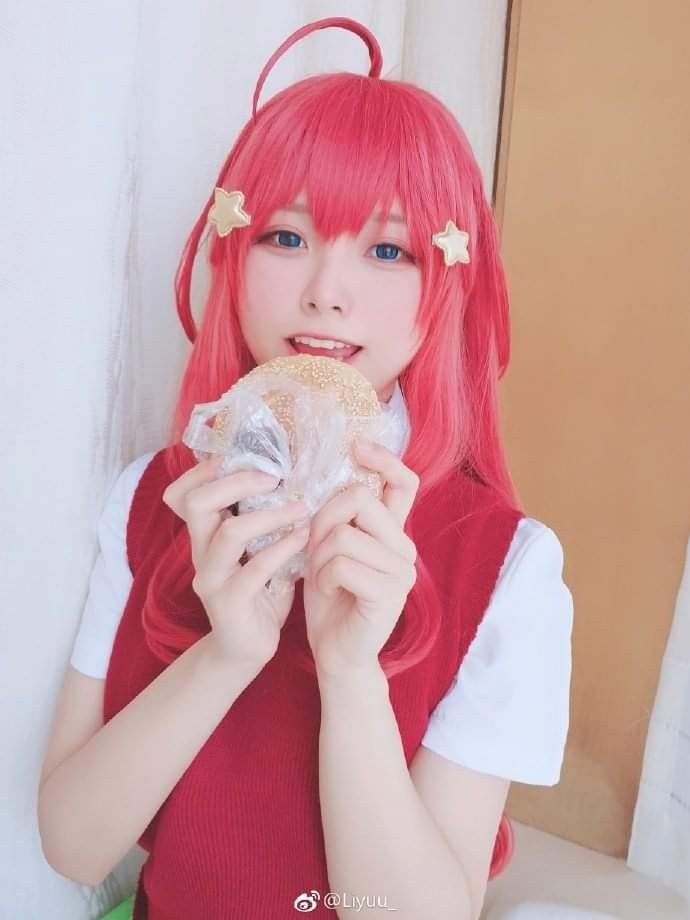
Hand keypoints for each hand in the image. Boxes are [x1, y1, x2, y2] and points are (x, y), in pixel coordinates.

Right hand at [162, 457, 309, 669]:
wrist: (247, 648)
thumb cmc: (257, 592)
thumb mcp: (252, 550)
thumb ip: (258, 519)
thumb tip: (289, 476)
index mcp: (203, 536)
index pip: (181, 494)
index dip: (203, 471)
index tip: (244, 458)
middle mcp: (200, 553)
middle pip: (197, 503)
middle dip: (236, 482)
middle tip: (273, 477)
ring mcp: (212, 579)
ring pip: (229, 533)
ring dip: (270, 515)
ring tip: (301, 507)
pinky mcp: (229, 603)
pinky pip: (255, 569)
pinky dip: (283, 548)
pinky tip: (304, 538)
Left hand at [302, 439, 419, 677]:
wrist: (337, 654)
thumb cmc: (331, 599)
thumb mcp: (328, 549)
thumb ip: (337, 518)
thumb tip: (326, 478)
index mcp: (392, 533)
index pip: (404, 483)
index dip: (384, 459)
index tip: (356, 445)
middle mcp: (404, 548)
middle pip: (360, 499)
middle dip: (323, 519)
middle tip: (313, 546)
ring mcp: (401, 572)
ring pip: (344, 534)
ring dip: (318, 556)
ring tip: (320, 576)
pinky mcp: (388, 594)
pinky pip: (343, 565)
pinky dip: (323, 578)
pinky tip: (327, 592)